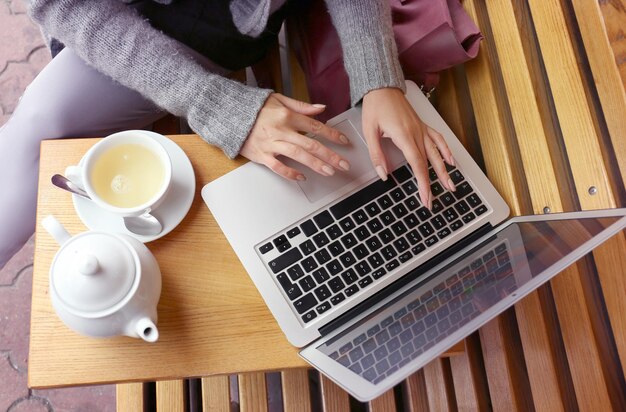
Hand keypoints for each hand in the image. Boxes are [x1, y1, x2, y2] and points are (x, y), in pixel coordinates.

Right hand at [240, 93, 350, 180]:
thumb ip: (301, 106)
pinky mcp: (261, 155)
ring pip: (297, 156)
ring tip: (329, 171)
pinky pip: (278, 166)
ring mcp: (271, 144)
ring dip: (315, 164)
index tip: (344, 142)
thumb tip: (321, 108)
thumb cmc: (255, 108)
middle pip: (310, 144)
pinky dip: (290, 173)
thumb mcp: (279, 100)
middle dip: (329, 155)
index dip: (332, 135)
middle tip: (343, 164)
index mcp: (287, 116)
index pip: (315, 126)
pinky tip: (302, 177)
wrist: (229, 115)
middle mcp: (281, 130)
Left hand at [361, 88, 454, 208]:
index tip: (425, 198)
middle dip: (433, 184)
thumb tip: (383, 174)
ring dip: (444, 171)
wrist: (382, 86)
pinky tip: (450, 161)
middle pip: (428, 163)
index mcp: (404, 136)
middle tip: (433, 201)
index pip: (417, 165)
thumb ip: (376, 155)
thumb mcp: (369, 131)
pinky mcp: (422, 125)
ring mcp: (421, 129)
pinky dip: (446, 150)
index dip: (423, 183)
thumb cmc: (375, 107)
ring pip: (437, 153)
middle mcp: (417, 133)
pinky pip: (438, 139)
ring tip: (450, 185)